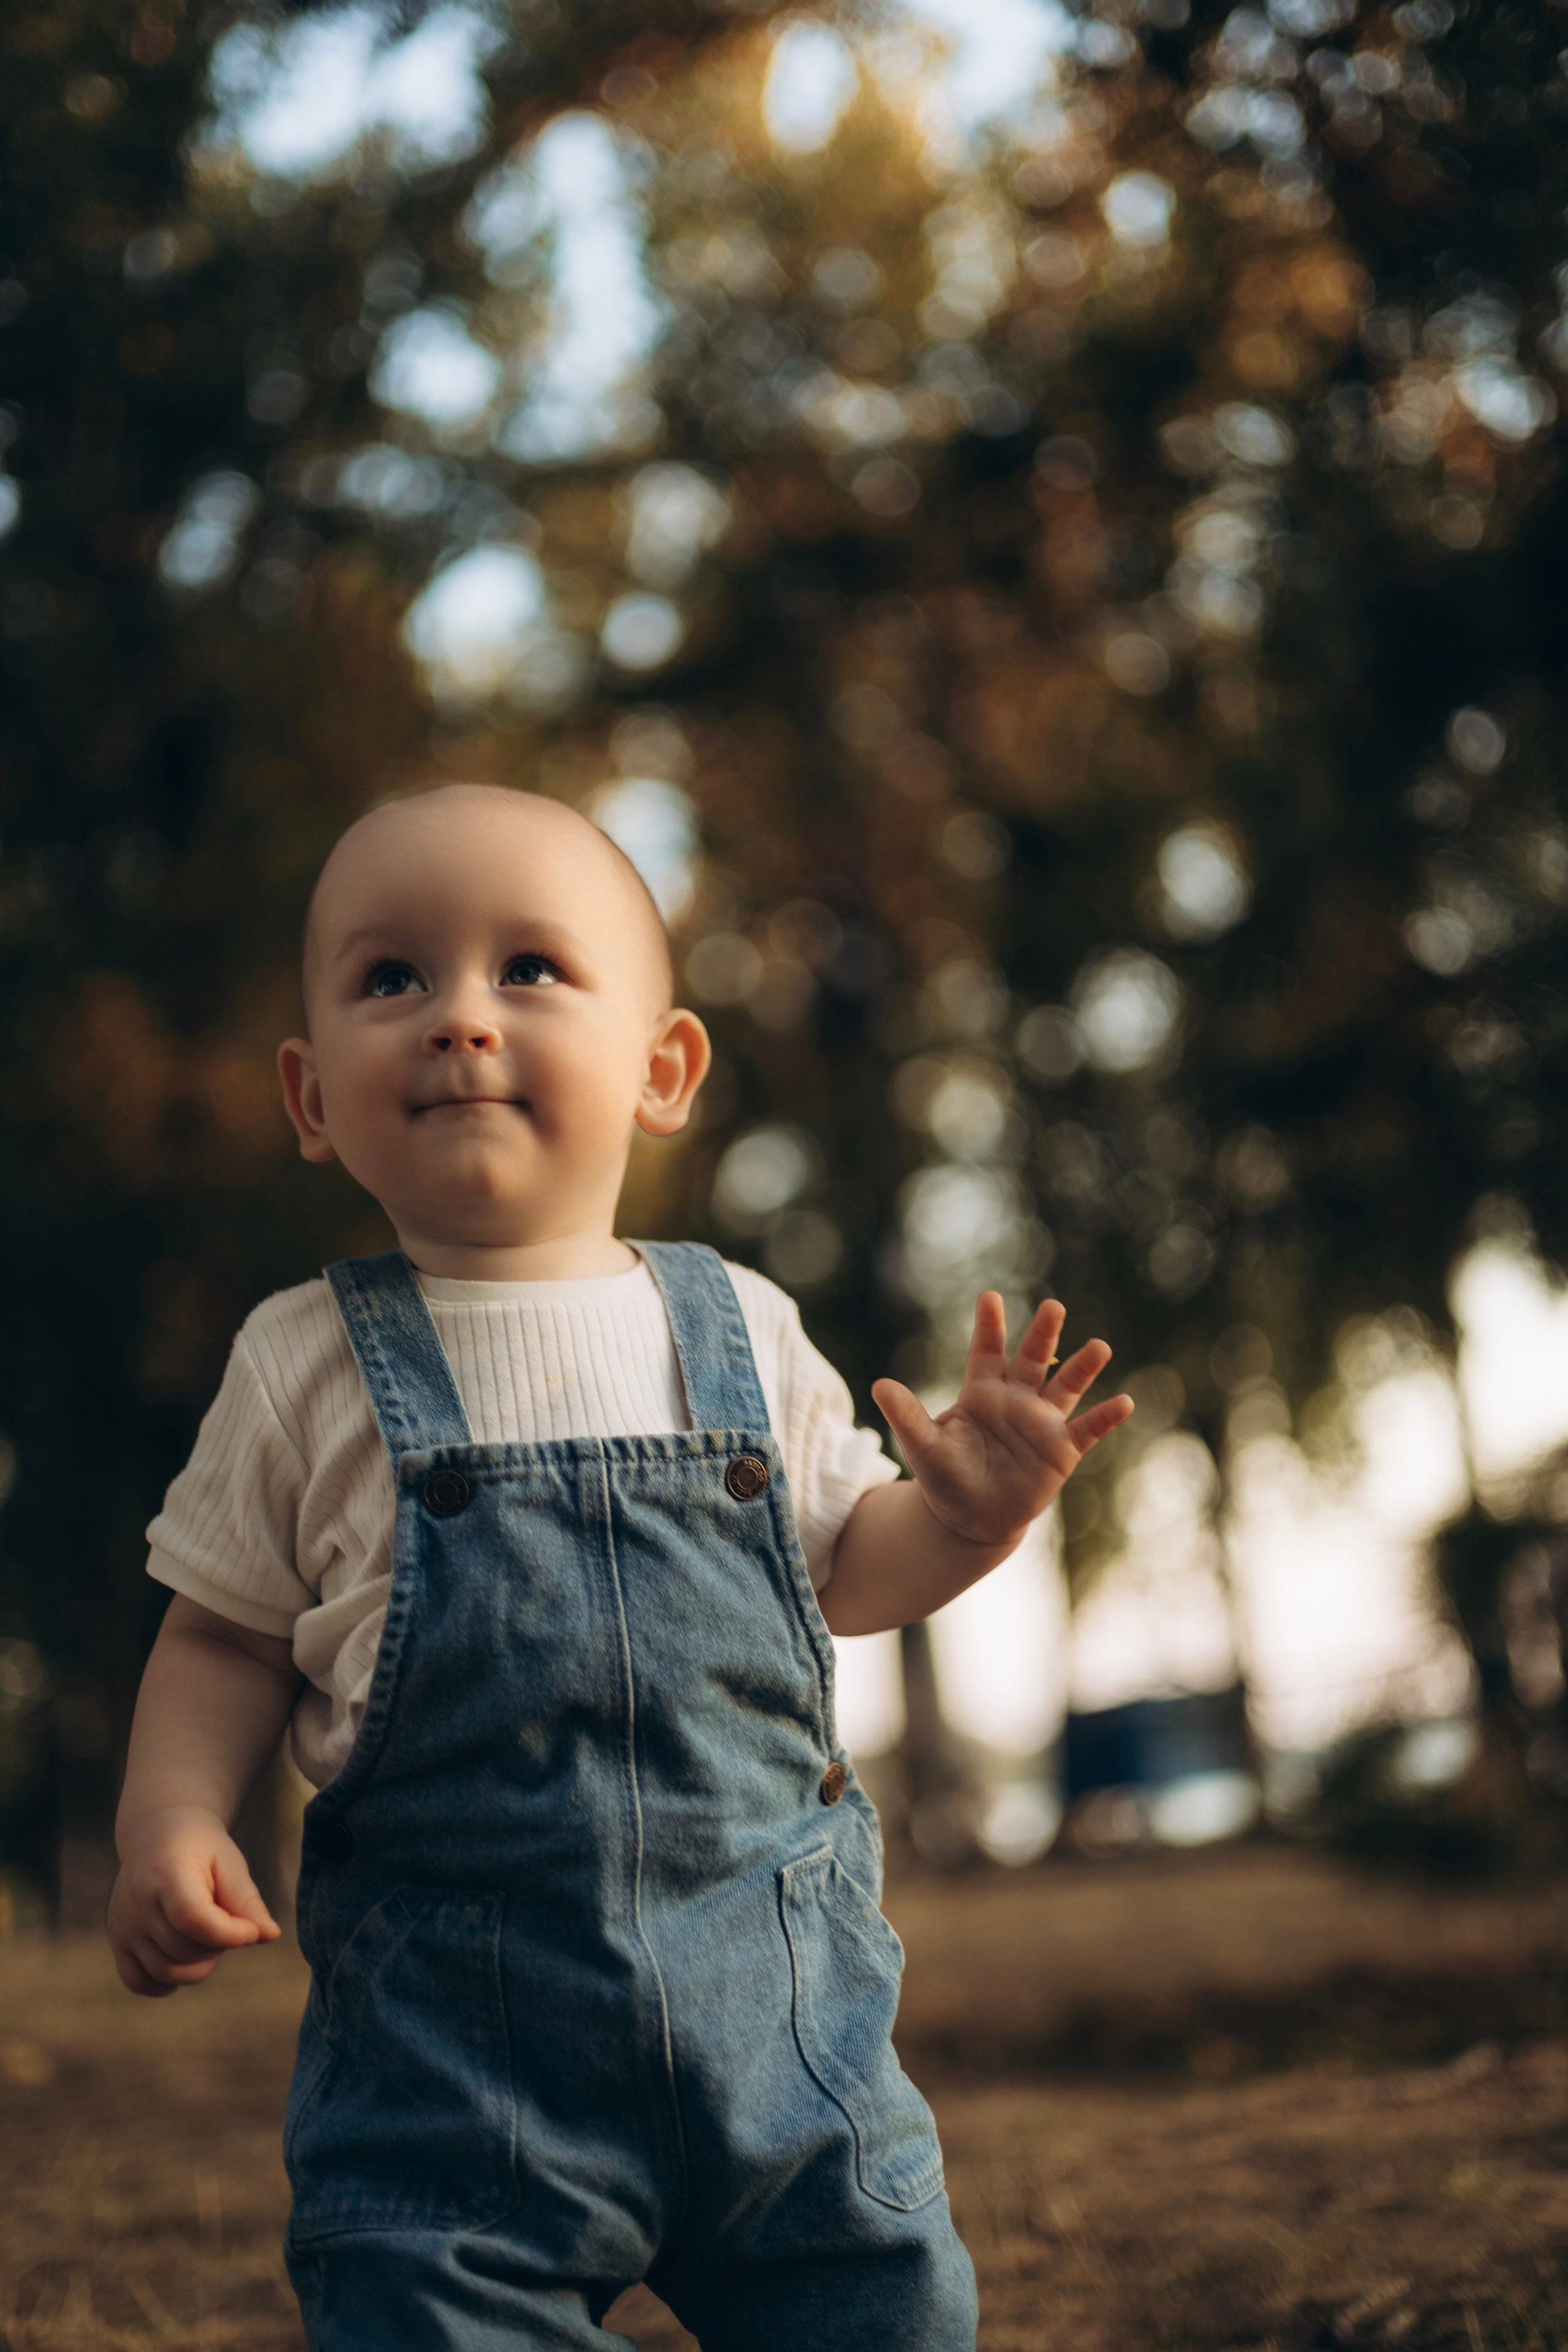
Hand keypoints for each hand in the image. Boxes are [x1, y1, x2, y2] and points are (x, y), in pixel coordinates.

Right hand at [107, 1804, 280, 1997]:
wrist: (158, 1835)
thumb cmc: (202, 1849)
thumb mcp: (229, 1863)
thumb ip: (248, 1900)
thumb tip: (271, 1935)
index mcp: (166, 1874)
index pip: (192, 1918)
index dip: (228, 1933)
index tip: (252, 1932)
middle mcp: (136, 1902)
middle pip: (185, 1949)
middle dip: (219, 1944)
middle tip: (225, 1919)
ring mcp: (122, 1925)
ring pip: (168, 1972)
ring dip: (199, 1964)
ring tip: (206, 1933)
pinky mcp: (117, 1942)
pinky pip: (139, 1982)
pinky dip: (167, 1982)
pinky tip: (185, 1960)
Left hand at [871, 1292, 1132, 1552]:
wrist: (971, 1518)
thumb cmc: (945, 1477)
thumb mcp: (922, 1447)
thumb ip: (907, 1416)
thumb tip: (879, 1385)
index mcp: (982, 1392)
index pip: (986, 1351)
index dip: (989, 1326)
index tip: (989, 1296)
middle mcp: (1017, 1400)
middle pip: (1033, 1360)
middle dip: (1043, 1334)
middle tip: (1053, 1306)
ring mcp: (1042, 1423)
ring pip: (1066, 1388)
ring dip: (1083, 1368)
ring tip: (1100, 1346)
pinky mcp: (1061, 1451)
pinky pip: (1087, 1430)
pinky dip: (1105, 1417)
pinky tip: (1124, 1402)